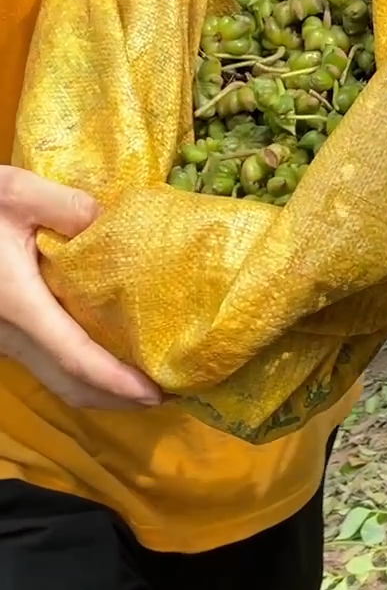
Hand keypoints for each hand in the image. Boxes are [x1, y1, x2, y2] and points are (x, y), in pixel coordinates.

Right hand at [0, 166, 160, 410]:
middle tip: (166, 391)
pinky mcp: (1, 333)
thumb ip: (67, 206)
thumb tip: (111, 221)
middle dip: (117, 397)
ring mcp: (2, 340)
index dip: (116, 380)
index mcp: (19, 304)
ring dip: (98, 389)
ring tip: (144, 380)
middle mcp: (10, 334)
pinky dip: (78, 372)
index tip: (155, 391)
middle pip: (69, 383)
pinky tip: (104, 357)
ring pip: (54, 379)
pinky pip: (44, 365)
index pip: (75, 356)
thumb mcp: (15, 192)